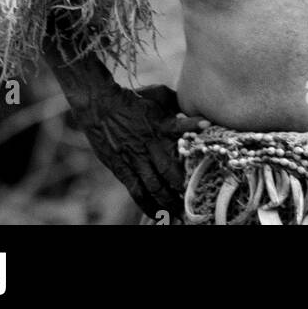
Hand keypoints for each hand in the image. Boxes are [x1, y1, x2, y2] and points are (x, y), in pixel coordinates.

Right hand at [43, 43, 207, 220]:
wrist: (100, 104)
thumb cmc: (134, 98)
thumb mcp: (158, 94)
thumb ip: (177, 103)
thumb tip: (195, 107)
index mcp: (160, 124)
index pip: (180, 126)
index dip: (192, 127)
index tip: (207, 129)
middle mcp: (149, 143)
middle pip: (168, 170)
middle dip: (181, 187)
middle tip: (193, 200)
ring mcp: (134, 157)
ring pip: (152, 186)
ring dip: (166, 201)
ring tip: (177, 213)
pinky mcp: (120, 167)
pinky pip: (136, 190)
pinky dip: (146, 204)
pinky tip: (156, 214)